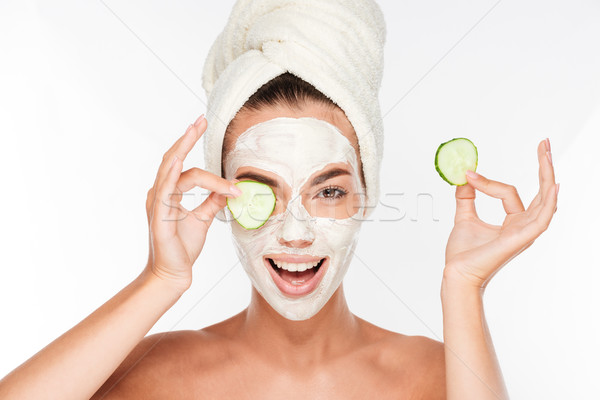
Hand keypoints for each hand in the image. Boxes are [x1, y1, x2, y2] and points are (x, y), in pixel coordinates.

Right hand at [143, 115, 240, 291]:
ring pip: (170, 167)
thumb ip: (213, 201)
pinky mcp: (158, 215)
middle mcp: (159, 193)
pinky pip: (165, 189)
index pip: (186, 167)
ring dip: (183, 147)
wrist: (173, 273)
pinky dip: (175, 173)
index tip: (232, 175)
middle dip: (187, 137)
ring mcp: (156, 202)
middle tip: (201, 119)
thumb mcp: (203, 218)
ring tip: (194, 129)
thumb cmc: (183, 247)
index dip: (210, 166)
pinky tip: (181, 160)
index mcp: (168, 193)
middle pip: (173, 157)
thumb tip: (229, 189)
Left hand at [443, 138, 558, 288]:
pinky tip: (553, 186)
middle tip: (544, 145)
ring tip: (546, 154)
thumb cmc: (463, 254)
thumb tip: (465, 177)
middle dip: (544, 167)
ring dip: (547, 176)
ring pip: (545, 201)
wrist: (457, 272)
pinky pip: (541, 218)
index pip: (509, 193)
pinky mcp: (520, 239)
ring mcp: (524, 233)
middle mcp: (522, 227)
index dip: (488, 182)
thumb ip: (466, 196)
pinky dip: (549, 203)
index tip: (469, 174)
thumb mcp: (464, 217)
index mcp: (512, 223)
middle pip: (540, 192)